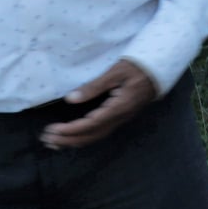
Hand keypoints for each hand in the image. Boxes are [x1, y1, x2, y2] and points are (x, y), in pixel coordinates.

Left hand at [39, 60, 157, 149]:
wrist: (161, 67)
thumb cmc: (139, 66)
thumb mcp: (116, 72)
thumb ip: (94, 86)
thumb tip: (71, 98)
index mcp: (120, 107)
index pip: (90, 124)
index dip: (70, 130)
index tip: (51, 129)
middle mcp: (121, 117)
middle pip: (92, 135)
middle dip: (68, 139)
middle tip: (46, 139)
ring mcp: (122, 118)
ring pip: (96, 136)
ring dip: (74, 141)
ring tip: (54, 142)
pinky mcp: (121, 116)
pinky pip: (101, 131)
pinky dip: (84, 136)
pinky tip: (74, 136)